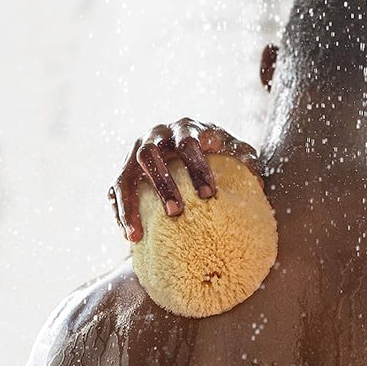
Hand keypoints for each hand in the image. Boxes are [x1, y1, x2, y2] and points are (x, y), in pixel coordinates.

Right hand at [108, 118, 260, 242]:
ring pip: (125, 176)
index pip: (188, 141)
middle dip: (162, 184)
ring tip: (138, 234)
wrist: (190, 147)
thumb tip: (251, 169)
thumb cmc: (217, 151)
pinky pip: (115, 194)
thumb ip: (245, 155)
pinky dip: (121, 214)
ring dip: (131, 205)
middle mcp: (155, 136)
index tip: (209, 193)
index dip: (196, 165)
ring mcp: (134, 154)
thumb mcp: (233, 149)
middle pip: (150, 155)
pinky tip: (131, 237)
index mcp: (184, 128)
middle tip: (176, 212)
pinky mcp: (123, 173)